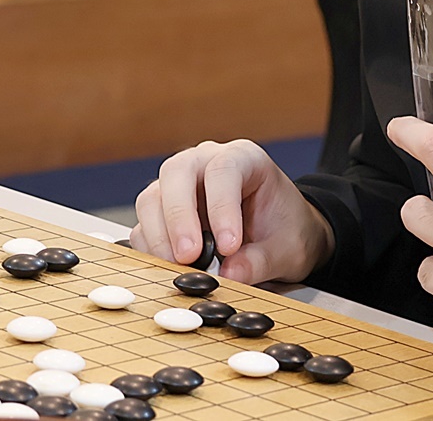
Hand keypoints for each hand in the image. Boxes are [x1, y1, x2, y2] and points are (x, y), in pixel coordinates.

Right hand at [131, 139, 334, 284]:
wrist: (282, 233)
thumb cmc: (286, 229)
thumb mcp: (286, 249)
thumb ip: (261, 260)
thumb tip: (231, 273)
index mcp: (244, 159)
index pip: (223, 170)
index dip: (222, 207)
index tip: (228, 246)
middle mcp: (207, 163)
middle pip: (178, 172)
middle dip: (179, 216)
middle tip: (188, 256)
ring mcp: (181, 186)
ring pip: (153, 197)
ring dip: (160, 235)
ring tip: (178, 267)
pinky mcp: (164, 212)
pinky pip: (146, 225)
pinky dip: (152, 249)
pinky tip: (168, 268)